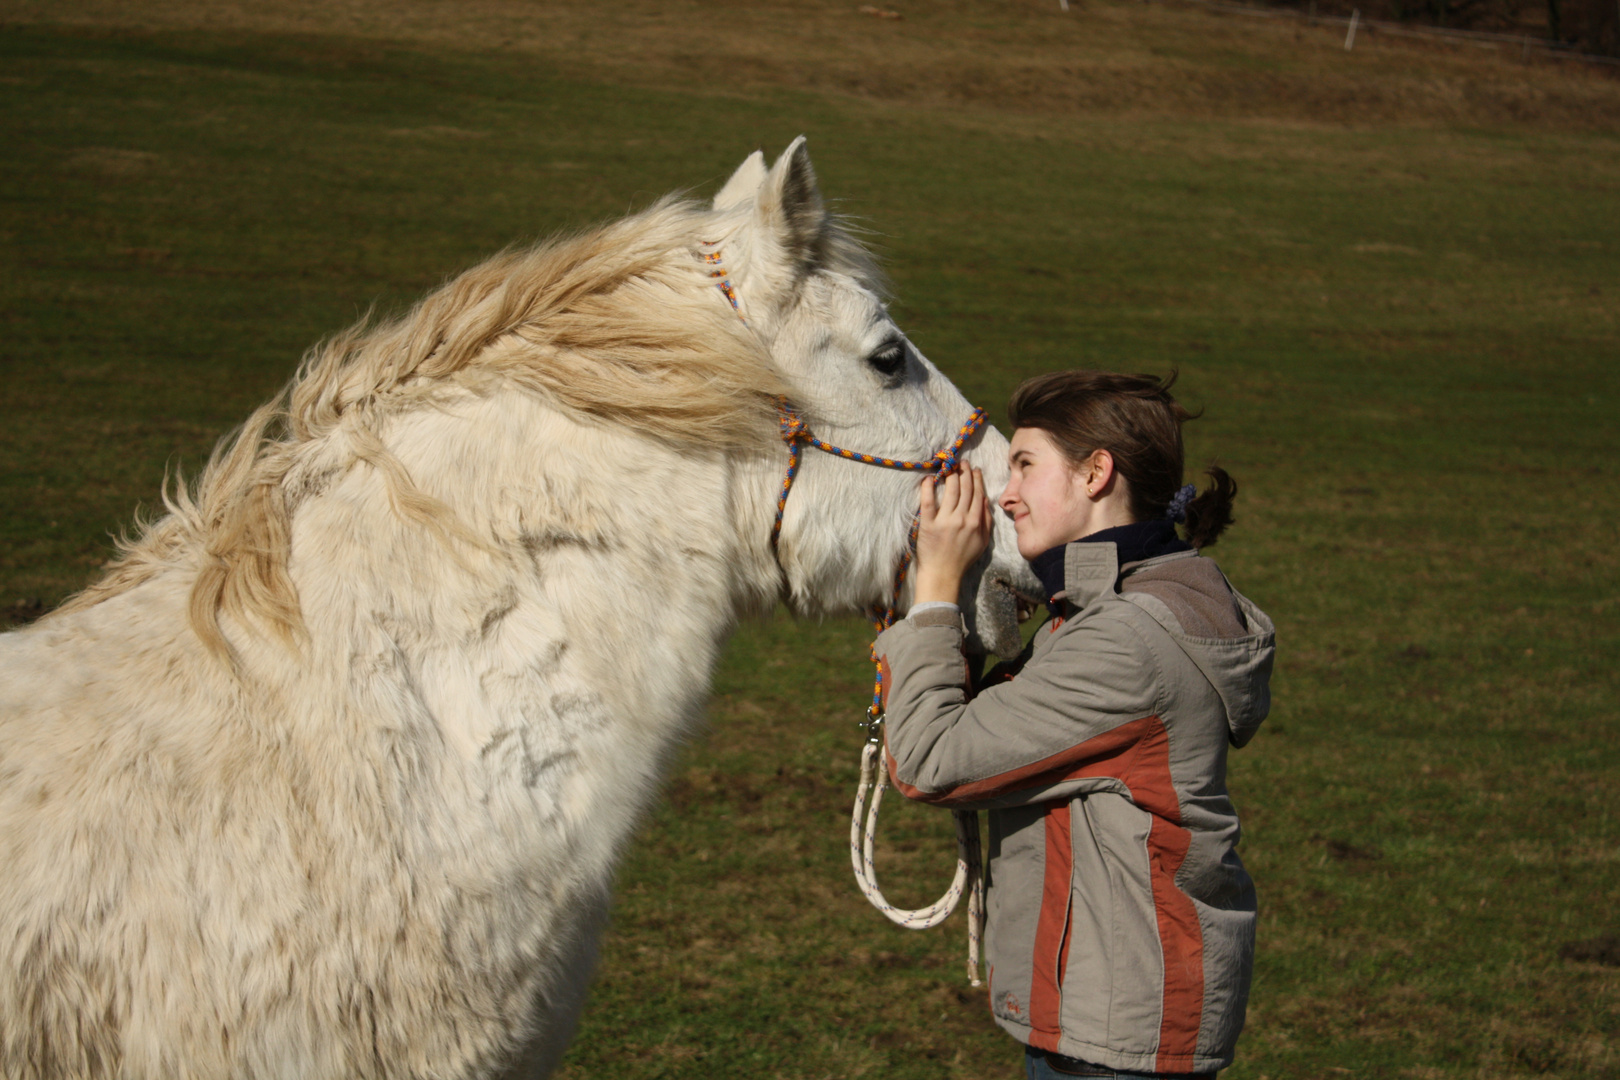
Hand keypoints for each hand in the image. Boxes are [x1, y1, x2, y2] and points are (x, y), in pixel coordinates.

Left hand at [913, 467, 991, 604]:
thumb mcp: (983, 541)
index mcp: (975, 521)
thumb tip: (985, 500)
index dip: (976, 478)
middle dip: (963, 472)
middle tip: (961, 462)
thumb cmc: (963, 559)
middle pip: (964, 489)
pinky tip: (929, 478)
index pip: (977, 494)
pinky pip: (928, 502)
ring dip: (950, 475)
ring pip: (949, 491)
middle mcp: (961, 518)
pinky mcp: (928, 524)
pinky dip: (928, 488)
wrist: (943, 574)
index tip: (974, 469)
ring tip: (949, 466)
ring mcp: (944, 520)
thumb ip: (986, 520)